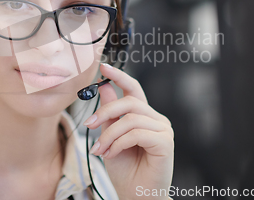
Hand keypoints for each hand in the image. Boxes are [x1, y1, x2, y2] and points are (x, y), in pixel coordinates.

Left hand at [83, 63, 173, 199]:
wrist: (135, 195)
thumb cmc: (125, 170)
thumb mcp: (111, 136)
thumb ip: (110, 113)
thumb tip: (104, 86)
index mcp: (145, 116)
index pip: (134, 89)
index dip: (120, 76)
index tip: (103, 67)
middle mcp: (157, 119)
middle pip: (129, 102)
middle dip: (105, 112)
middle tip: (88, 125)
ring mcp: (164, 130)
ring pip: (130, 119)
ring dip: (109, 135)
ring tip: (100, 150)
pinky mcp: (165, 142)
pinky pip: (137, 133)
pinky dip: (118, 143)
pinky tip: (111, 154)